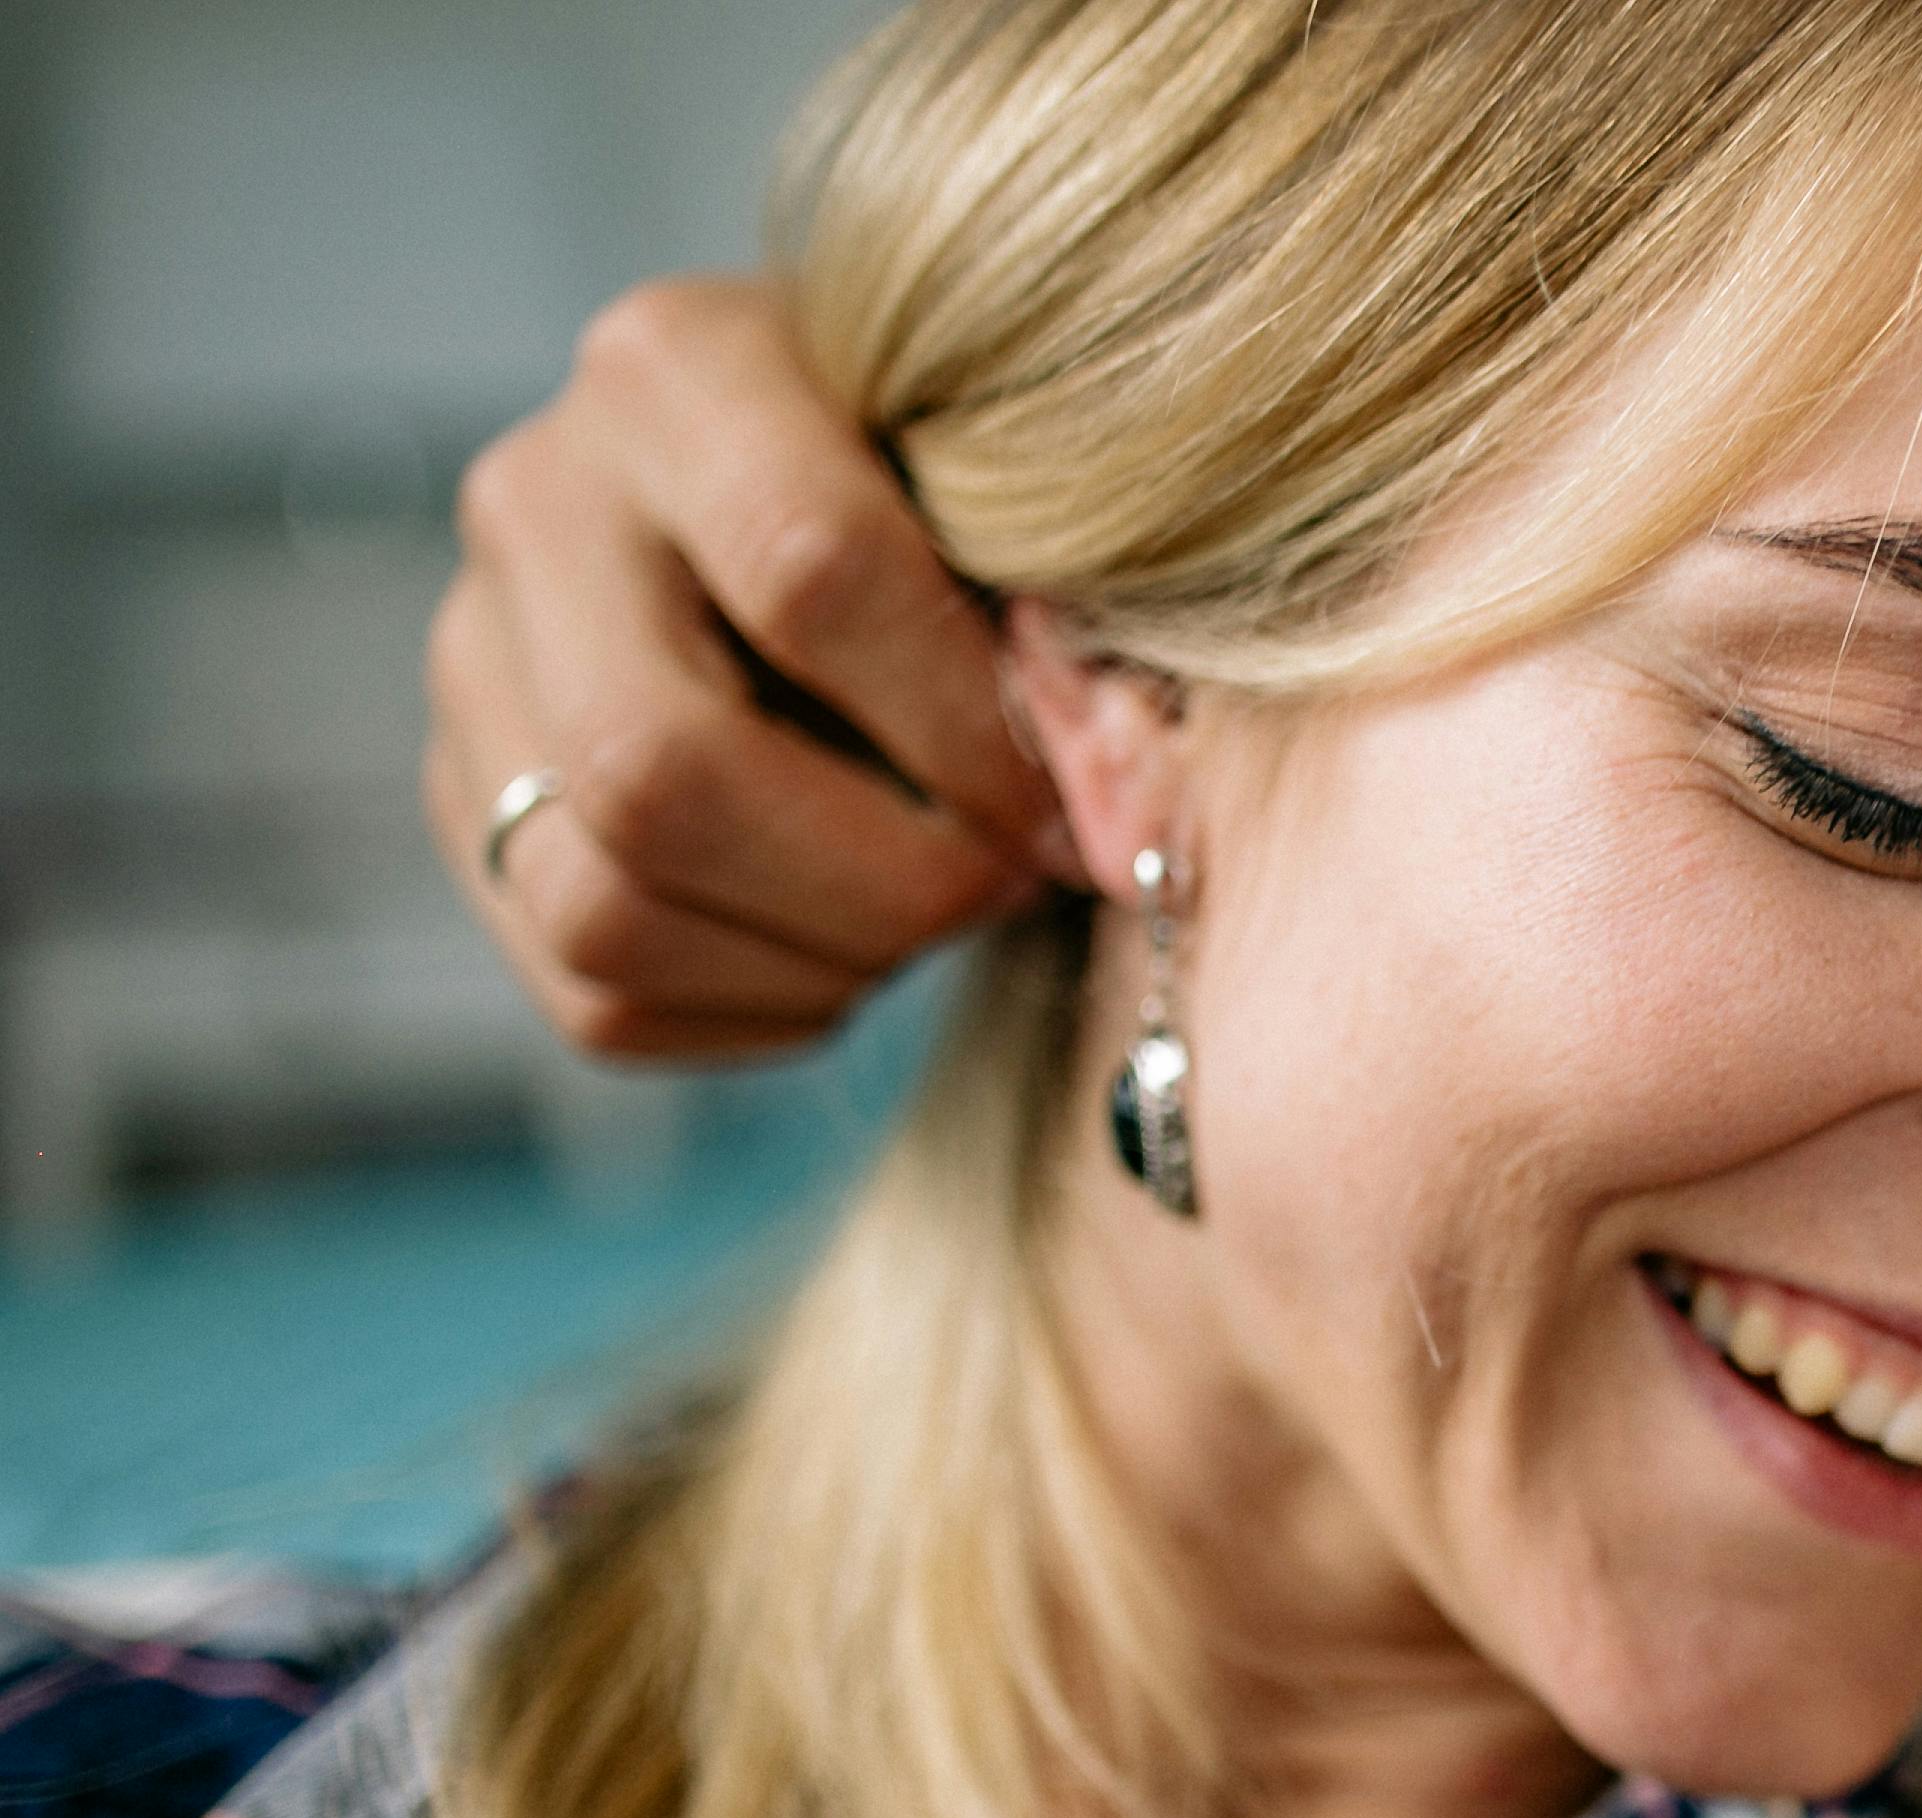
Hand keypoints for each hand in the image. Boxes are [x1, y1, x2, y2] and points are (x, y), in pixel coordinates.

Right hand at [422, 276, 1080, 1059]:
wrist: (856, 511)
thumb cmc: (974, 500)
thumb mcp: (1026, 498)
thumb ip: (1067, 622)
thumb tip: (1115, 815)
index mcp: (679, 370)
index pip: (808, 573)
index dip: (964, 731)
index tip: (1069, 802)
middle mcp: (536, 500)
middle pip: (655, 766)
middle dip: (879, 880)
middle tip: (1005, 887)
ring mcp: (477, 659)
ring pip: (602, 904)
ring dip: (816, 958)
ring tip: (934, 917)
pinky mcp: (472, 805)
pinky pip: (596, 993)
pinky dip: (759, 1008)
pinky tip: (854, 947)